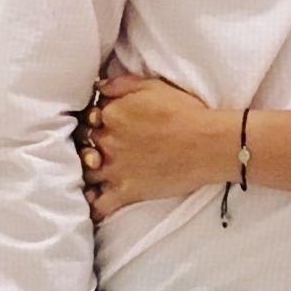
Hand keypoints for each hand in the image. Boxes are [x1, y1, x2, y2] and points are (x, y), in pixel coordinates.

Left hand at [81, 71, 229, 217]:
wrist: (208, 144)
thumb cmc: (185, 112)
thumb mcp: (152, 85)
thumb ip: (121, 84)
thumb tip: (99, 86)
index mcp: (112, 113)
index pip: (87, 115)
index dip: (93, 119)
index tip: (99, 122)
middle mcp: (107, 141)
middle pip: (83, 142)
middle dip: (87, 143)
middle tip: (97, 145)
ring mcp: (114, 168)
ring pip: (85, 172)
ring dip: (87, 171)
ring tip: (92, 172)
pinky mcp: (126, 192)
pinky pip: (99, 204)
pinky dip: (93, 206)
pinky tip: (92, 204)